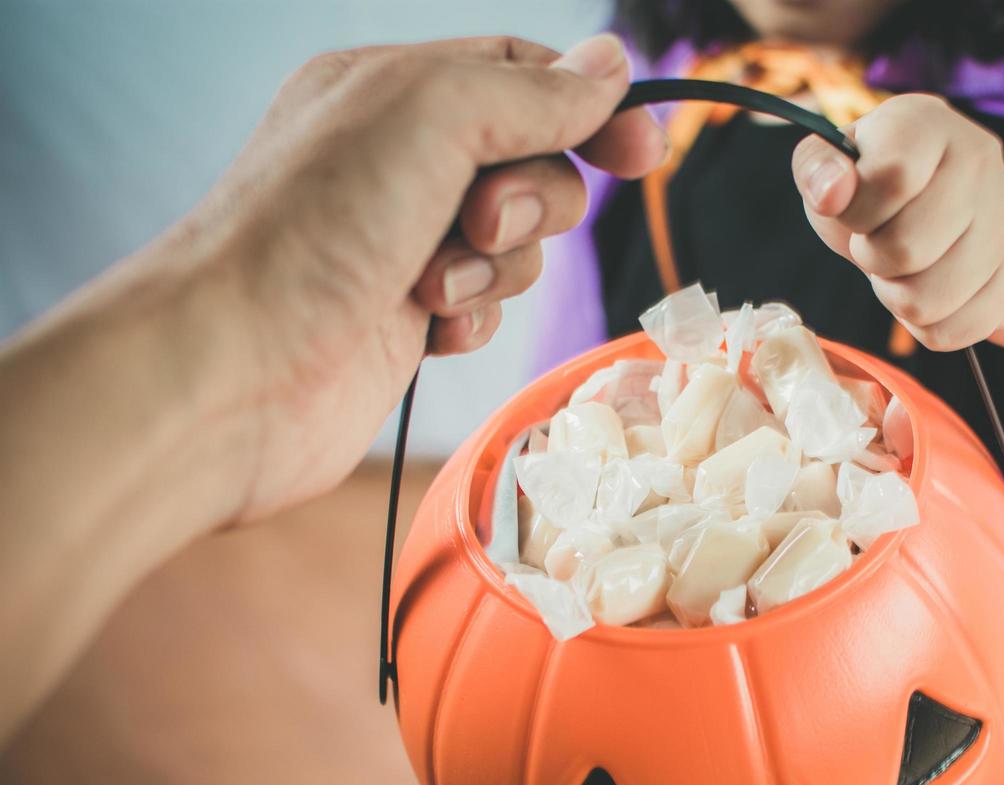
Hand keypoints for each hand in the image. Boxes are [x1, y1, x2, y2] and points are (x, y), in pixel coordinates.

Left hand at [175, 34, 666, 520]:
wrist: (234, 370)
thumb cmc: (309, 230)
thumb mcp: (432, 116)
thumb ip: (532, 91)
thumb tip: (610, 67)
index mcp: (391, 89)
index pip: (520, 73)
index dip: (588, 108)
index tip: (642, 151)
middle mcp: (395, 161)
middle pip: (534, 163)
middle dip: (531, 200)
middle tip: (478, 223)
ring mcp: (400, 243)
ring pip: (518, 244)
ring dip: (496, 269)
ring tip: (432, 287)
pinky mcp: (405, 320)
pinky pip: (488, 309)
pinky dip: (473, 320)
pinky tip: (427, 330)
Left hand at [792, 94, 1003, 351]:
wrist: (940, 211)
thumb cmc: (872, 188)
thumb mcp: (831, 167)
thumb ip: (816, 168)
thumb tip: (833, 193)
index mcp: (928, 123)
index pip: (893, 176)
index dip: (859, 211)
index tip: (855, 212)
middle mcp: (980, 162)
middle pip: (909, 248)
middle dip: (874, 258)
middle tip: (876, 245)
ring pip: (930, 301)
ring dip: (898, 298)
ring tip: (902, 269)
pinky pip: (958, 330)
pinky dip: (928, 326)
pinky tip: (927, 293)